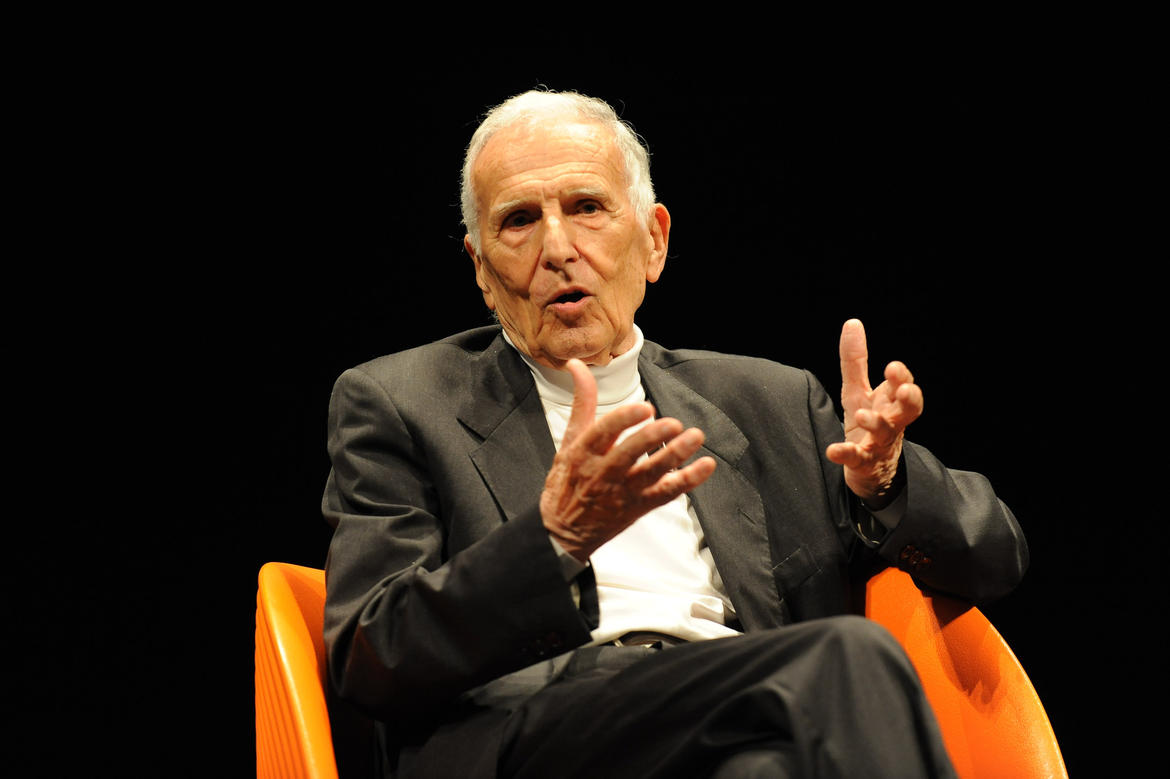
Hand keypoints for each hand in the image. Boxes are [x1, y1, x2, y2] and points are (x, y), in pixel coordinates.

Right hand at [541, 359, 716, 561]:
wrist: (562, 532)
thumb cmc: (567, 482)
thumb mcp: (568, 441)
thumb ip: (582, 403)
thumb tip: (577, 366)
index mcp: (583, 453)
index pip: (602, 433)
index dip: (623, 419)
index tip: (644, 407)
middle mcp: (602, 473)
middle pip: (628, 454)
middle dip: (651, 438)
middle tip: (672, 423)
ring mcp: (622, 492)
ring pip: (650, 473)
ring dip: (675, 455)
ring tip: (694, 437)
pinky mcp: (638, 507)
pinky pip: (666, 493)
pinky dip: (687, 480)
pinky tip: (704, 466)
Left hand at [825, 319, 923, 507]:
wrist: (873, 471)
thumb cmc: (868, 423)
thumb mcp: (858, 390)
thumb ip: (856, 360)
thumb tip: (853, 322)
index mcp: (891, 402)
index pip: (904, 387)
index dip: (902, 378)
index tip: (892, 367)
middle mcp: (891, 422)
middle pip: (909, 410)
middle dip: (908, 398)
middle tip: (903, 390)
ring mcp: (879, 443)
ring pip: (885, 433)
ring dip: (876, 423)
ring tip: (863, 416)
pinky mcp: (864, 463)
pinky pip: (858, 459)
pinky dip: (846, 454)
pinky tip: (834, 450)